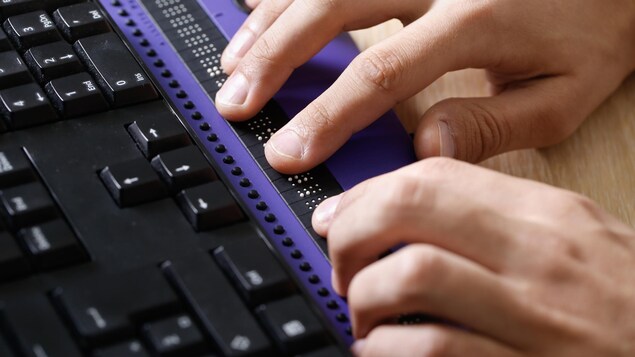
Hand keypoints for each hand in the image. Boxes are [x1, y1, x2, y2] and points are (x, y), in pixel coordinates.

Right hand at [215, 0, 634, 173]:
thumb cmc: (590, 30)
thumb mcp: (563, 95)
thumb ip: (493, 124)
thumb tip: (426, 148)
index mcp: (475, 19)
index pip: (381, 71)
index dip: (327, 115)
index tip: (289, 152)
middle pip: (333, 8)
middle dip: (275, 59)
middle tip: (236, 102)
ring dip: (271, 20)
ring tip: (234, 63)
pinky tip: (259, 7)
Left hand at [312, 158, 634, 355]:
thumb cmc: (623, 304)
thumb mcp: (572, 242)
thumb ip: (494, 223)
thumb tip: (408, 216)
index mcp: (545, 216)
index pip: (431, 175)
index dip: (365, 194)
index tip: (338, 216)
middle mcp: (536, 257)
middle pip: (408, 208)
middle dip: (350, 233)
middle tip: (341, 263)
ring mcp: (532, 318)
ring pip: (410, 274)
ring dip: (364, 295)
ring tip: (364, 312)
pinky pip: (431, 349)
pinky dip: (387, 350)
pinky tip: (385, 350)